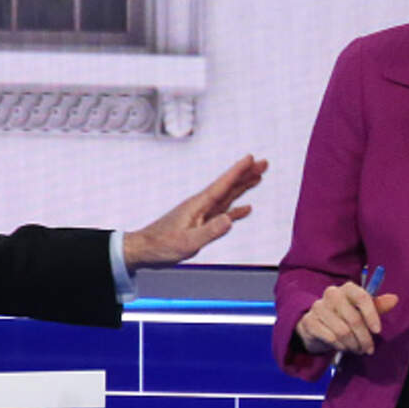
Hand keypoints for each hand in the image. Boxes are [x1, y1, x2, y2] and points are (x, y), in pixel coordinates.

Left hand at [123, 154, 267, 270]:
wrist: (144, 249)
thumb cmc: (162, 245)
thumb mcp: (188, 242)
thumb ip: (209, 231)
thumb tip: (229, 220)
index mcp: (198, 205)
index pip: (222, 185)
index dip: (238, 171)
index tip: (251, 158)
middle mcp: (202, 205)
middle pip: (228, 186)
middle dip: (246, 174)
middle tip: (263, 163)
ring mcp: (202, 213)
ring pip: (228, 196)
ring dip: (243, 186)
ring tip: (258, 177)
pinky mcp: (201, 223)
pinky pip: (223, 212)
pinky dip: (236, 209)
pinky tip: (246, 208)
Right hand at [294, 282, 398, 355]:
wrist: (316, 326)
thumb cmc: (343, 317)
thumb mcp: (361, 311)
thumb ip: (377, 306)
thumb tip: (394, 299)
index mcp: (347, 288)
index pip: (361, 296)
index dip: (371, 314)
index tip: (378, 331)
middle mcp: (331, 294)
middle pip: (353, 318)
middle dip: (364, 338)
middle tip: (368, 349)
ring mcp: (318, 307)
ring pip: (342, 331)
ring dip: (353, 345)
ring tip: (357, 349)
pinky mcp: (309, 321)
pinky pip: (330, 337)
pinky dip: (339, 346)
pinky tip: (342, 347)